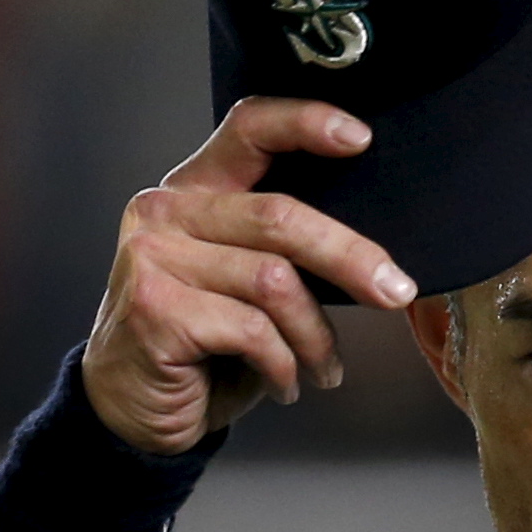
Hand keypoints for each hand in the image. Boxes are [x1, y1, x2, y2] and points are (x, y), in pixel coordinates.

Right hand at [81, 98, 418, 452]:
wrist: (136, 408)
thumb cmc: (203, 343)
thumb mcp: (243, 280)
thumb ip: (281, 246)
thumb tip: (373, 252)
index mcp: (193, 188)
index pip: (248, 128)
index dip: (305, 123)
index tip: (361, 138)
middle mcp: (164, 210)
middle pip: (279, 215)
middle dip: (351, 258)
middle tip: (395, 292)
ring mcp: (152, 256)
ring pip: (274, 281)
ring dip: (316, 335)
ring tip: (324, 365)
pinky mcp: (154, 308)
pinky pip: (253, 331)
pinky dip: (284, 365)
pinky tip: (285, 383)